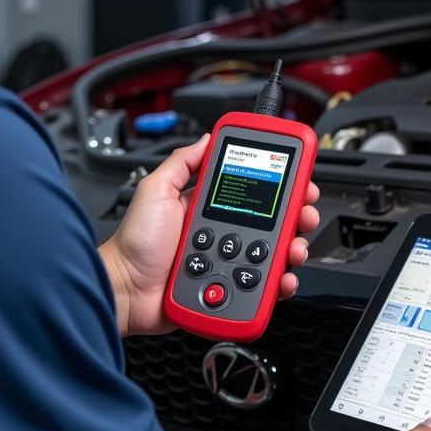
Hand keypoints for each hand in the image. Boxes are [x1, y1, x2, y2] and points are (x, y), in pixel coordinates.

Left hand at [100, 134, 320, 336]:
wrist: (126, 290)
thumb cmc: (134, 243)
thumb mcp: (154, 190)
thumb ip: (181, 163)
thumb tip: (206, 139)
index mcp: (210, 209)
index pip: (254, 193)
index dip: (279, 186)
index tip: (298, 181)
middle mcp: (224, 234)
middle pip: (273, 223)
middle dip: (296, 217)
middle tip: (304, 215)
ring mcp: (229, 262)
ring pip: (274, 255)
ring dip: (293, 249)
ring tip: (293, 249)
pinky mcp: (231, 289)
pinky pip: (263, 287)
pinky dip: (279, 283)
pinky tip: (281, 278)